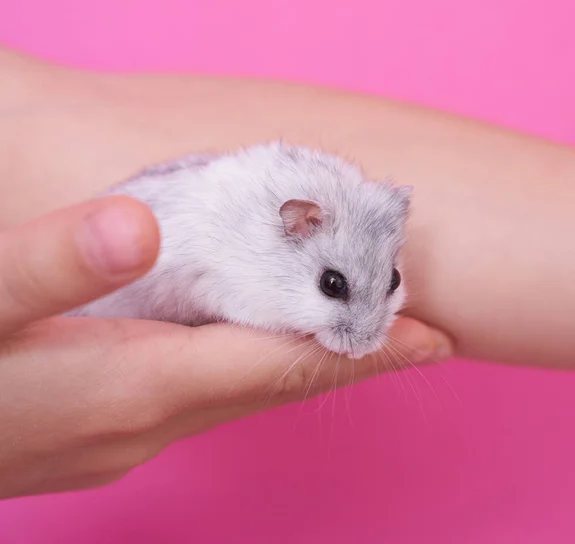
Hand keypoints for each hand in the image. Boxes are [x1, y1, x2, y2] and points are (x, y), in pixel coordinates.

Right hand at [0, 195, 452, 498]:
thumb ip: (51, 267)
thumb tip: (136, 226)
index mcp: (134, 388)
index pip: (280, 366)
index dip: (360, 348)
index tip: (433, 336)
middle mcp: (147, 422)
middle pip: (275, 381)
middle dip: (348, 353)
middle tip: (412, 320)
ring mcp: (128, 436)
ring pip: (243, 389)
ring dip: (301, 358)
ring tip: (352, 321)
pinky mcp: (107, 430)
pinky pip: (206, 392)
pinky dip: (248, 363)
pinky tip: (254, 339)